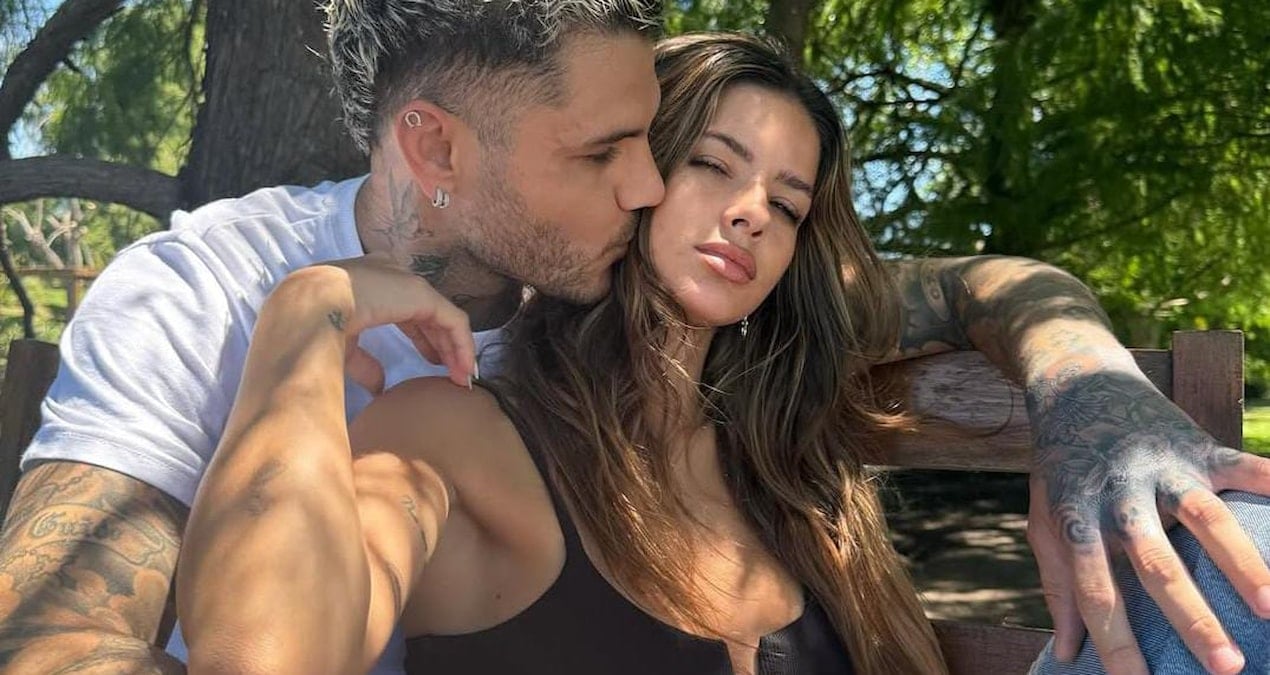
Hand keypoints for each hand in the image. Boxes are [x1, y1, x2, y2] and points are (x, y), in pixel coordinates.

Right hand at [303, 255, 476, 392]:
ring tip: (462, 376)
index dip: (422, 337)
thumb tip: (378, 386)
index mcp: (371, 282)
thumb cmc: (315, 323)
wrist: (308, 306)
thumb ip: (364, 363)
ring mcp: (408, 282)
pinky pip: (452, 320)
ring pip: (443, 317)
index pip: (407, 309)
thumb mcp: (342, 345)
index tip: (431, 362)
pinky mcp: (421, 293)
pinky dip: (461, 345)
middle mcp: (392, 276)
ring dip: (455, 348)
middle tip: (452, 373)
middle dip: (442, 344)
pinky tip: (464, 369)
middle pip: (428, 313)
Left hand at [1026, 370, 1269, 674]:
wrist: (1077, 384)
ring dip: (1242, 564)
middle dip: (1192, 617)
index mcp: (1079, 519)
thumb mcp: (1046, 520)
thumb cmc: (1062, 467)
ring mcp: (1161, 468)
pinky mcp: (1197, 445)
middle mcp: (1120, 495)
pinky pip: (1243, 467)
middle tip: (1227, 668)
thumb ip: (1058, 584)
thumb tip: (1068, 652)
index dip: (1115, 641)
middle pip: (1156, 564)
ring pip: (1206, 519)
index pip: (1095, 592)